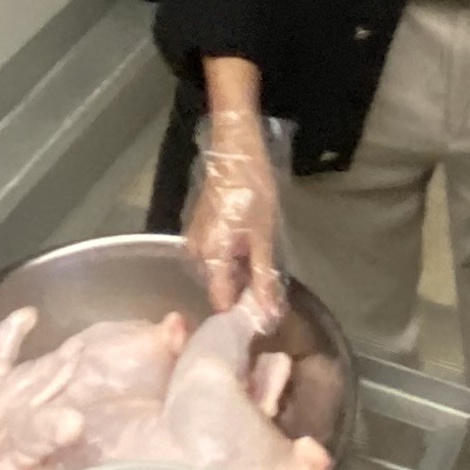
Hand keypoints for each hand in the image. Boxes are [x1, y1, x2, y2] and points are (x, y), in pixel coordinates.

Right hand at [183, 103, 284, 323]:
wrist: (235, 151)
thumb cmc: (252, 191)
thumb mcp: (264, 237)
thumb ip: (264, 278)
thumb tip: (268, 314)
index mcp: (209, 258)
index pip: (220, 303)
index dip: (242, 315)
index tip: (265, 319)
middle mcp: (195, 254)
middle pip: (219, 288)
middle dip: (244, 296)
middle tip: (273, 295)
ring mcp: (196, 241)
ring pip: (219, 273)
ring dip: (241, 277)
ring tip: (267, 275)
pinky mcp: (201, 231)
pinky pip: (217, 257)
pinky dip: (234, 261)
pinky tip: (253, 256)